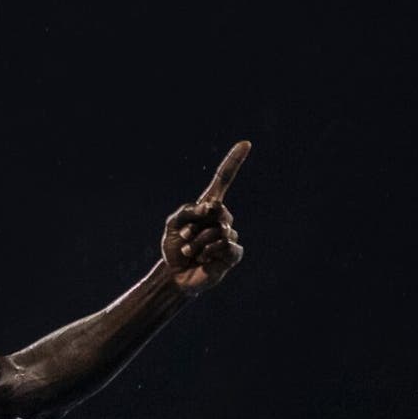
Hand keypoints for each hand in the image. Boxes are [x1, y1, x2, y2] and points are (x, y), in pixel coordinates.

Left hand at [161, 141, 248, 293]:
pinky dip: (211, 253)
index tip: (246, 143)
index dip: (233, 162)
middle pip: (217, 210)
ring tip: (192, 253)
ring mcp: (230, 235)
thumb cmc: (175, 248)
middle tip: (185, 239)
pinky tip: (205, 260)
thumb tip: (211, 207)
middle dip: (194, 226)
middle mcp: (222, 218)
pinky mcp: (233, 253)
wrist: (175, 274)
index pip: (223, 180)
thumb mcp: (172, 225)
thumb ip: (186, 212)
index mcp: (207, 207)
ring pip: (220, 231)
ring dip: (198, 244)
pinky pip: (228, 246)